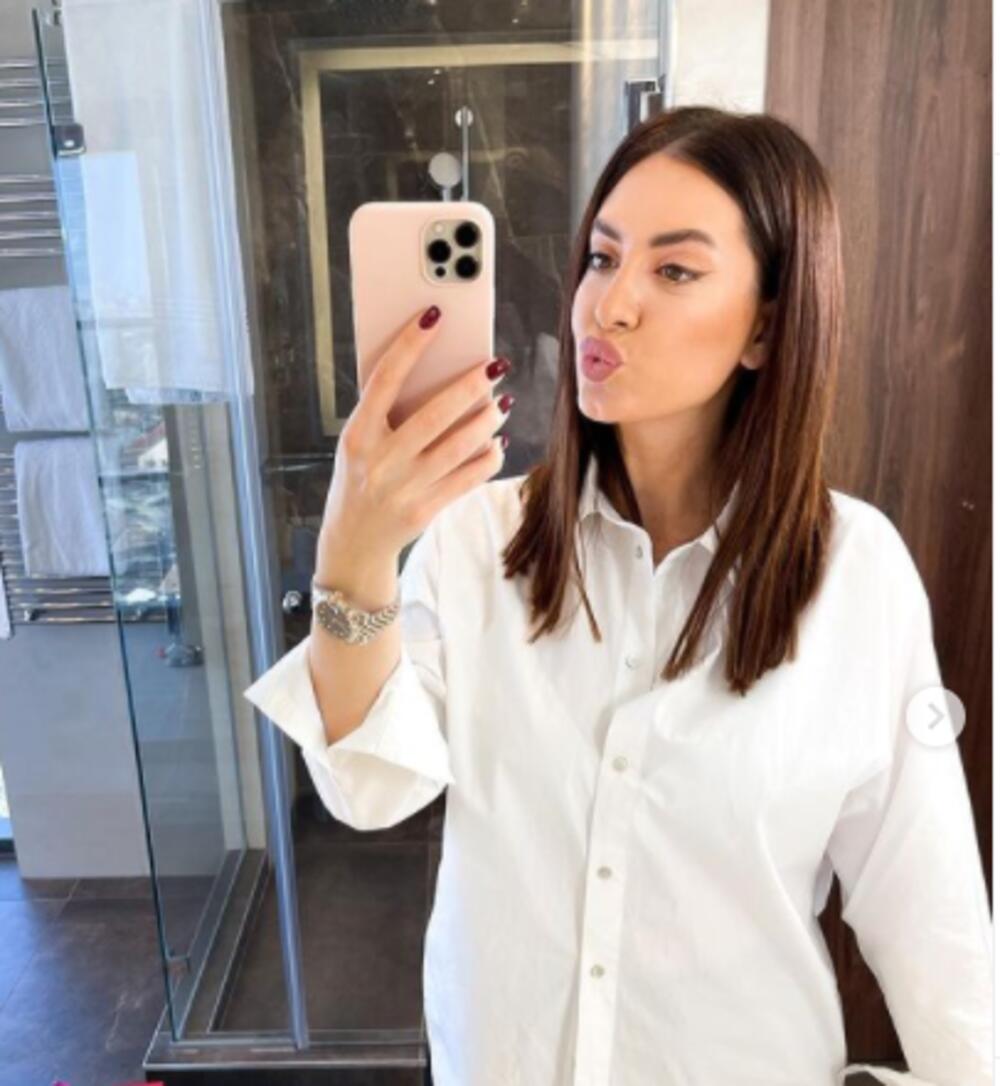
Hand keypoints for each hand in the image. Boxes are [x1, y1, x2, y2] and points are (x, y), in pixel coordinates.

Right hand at [319, 304, 512, 559]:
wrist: (353, 541)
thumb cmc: (359, 477)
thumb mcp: (358, 443)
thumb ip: (385, 413)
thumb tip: (436, 372)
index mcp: (358, 435)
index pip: (385, 380)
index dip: (409, 345)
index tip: (433, 316)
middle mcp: (379, 461)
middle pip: (434, 415)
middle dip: (469, 386)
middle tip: (496, 364)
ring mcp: (403, 488)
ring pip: (458, 447)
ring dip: (487, 420)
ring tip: (502, 401)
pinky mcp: (424, 511)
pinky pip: (467, 479)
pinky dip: (487, 457)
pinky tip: (497, 441)